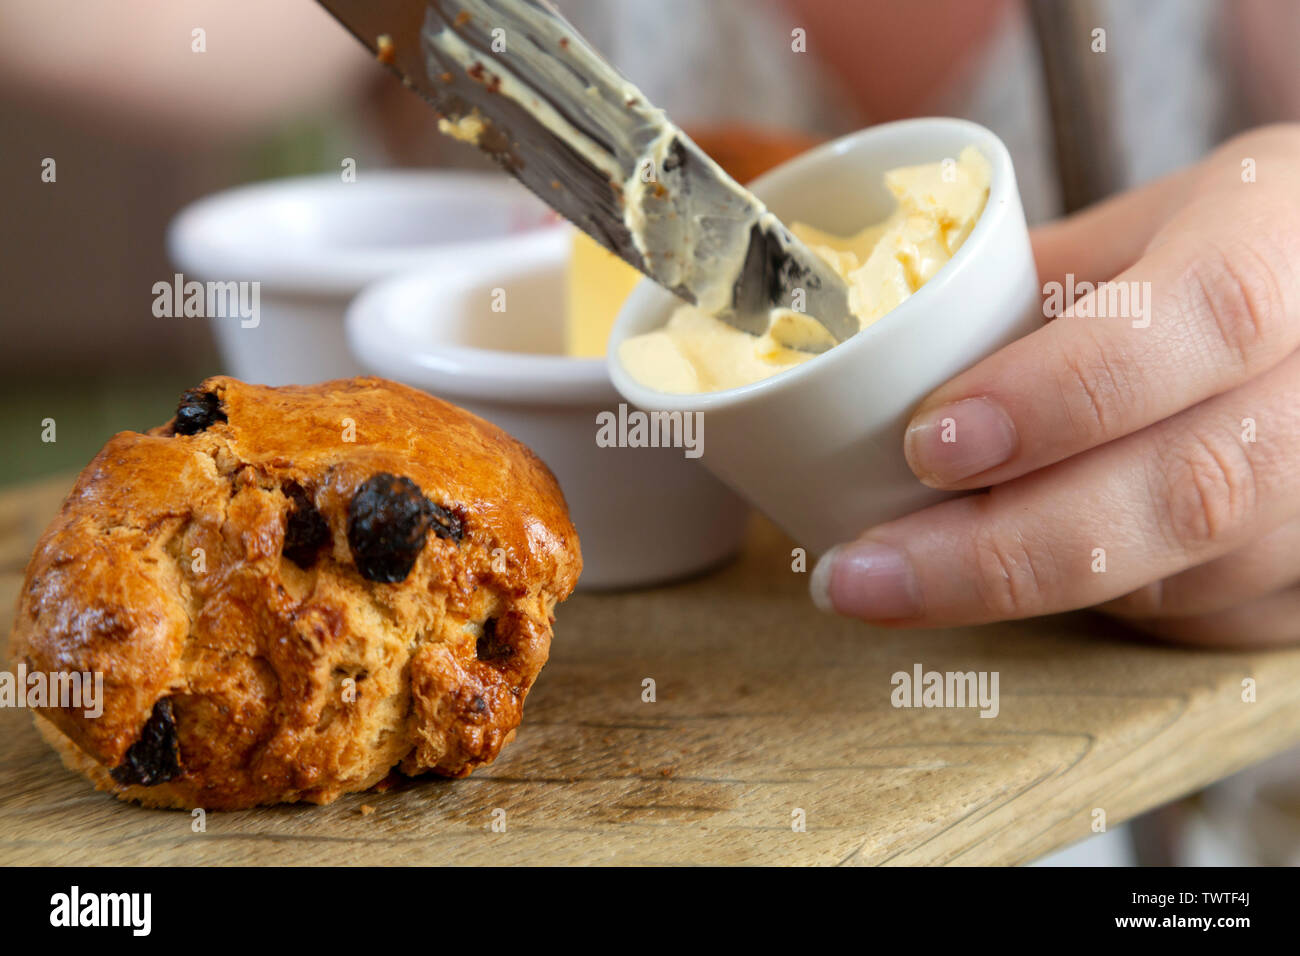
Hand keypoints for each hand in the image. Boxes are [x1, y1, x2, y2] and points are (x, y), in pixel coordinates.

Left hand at [811, 125, 1299, 646]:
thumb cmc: (1206, 256)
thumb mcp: (1125, 230)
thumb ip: (1016, 287)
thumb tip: (859, 360)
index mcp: (1285, 237)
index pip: (1208, 313)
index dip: (1064, 391)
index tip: (930, 442)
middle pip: (1194, 486)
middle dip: (1003, 549)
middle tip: (863, 573)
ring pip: (1190, 574)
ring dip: (1019, 593)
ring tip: (888, 586)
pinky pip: (1198, 618)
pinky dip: (1083, 608)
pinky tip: (999, 586)